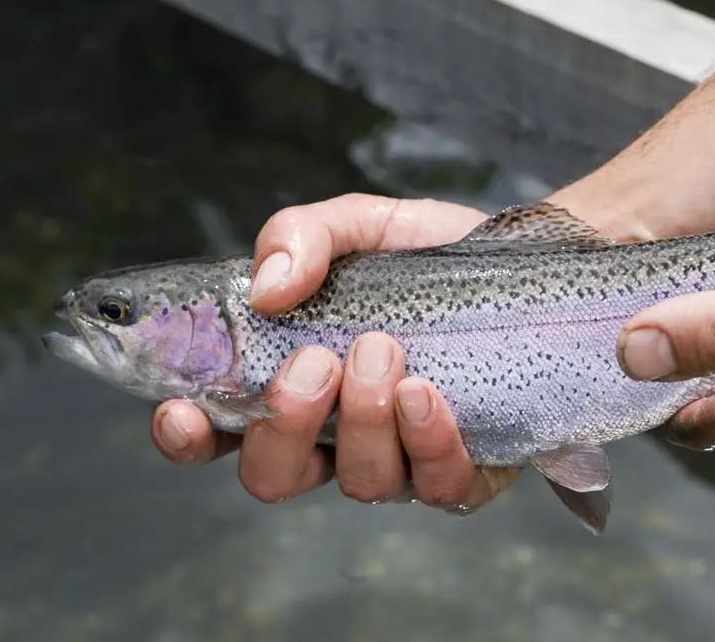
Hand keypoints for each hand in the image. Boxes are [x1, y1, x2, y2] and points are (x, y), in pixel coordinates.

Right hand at [150, 194, 520, 510]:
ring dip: (364, 420)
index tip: (183, 411)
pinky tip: (428, 394)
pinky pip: (440, 489)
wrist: (532, 259)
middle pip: (274, 476)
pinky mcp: (468, 472)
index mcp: (289, 382)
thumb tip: (267, 286)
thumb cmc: (431, 254)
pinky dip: (428, 444)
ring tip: (382, 351)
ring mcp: (401, 462)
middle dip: (284, 426)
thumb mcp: (360, 225)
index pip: (217, 430)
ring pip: (361, 483)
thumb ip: (301, 237)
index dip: (186, 435)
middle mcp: (336, 437)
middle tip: (315, 362)